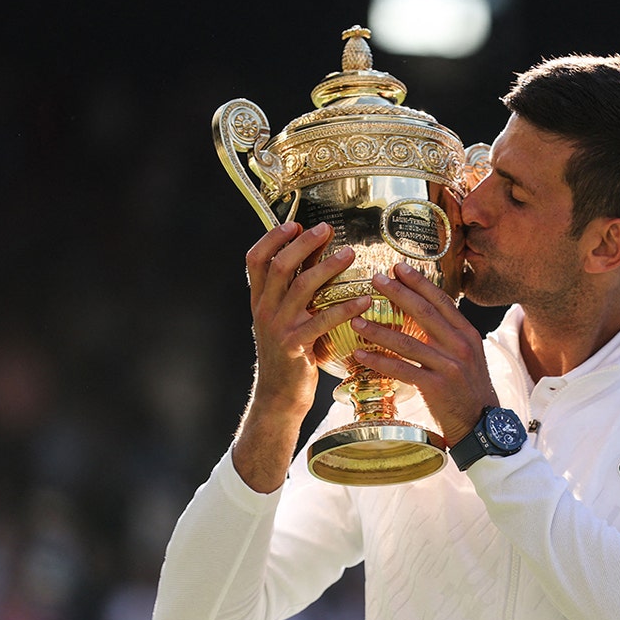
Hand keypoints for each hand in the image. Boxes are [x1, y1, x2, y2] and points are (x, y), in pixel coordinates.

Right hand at [235, 221, 371, 491]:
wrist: (281, 397)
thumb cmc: (292, 352)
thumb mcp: (289, 317)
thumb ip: (300, 287)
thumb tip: (321, 251)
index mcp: (259, 300)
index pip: (254, 260)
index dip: (271, 238)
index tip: (294, 222)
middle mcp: (264, 310)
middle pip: (278, 267)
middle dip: (303, 244)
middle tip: (327, 229)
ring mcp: (278, 328)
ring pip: (300, 288)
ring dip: (326, 267)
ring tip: (351, 254)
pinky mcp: (295, 347)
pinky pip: (322, 321)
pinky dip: (345, 308)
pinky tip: (365, 300)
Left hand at [351, 262, 498, 445]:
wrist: (481, 423)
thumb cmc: (469, 388)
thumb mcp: (467, 355)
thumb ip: (449, 335)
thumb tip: (424, 313)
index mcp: (467, 334)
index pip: (442, 301)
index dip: (419, 283)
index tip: (399, 267)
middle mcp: (460, 346)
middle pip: (424, 313)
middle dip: (398, 293)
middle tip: (375, 279)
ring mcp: (449, 366)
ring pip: (407, 342)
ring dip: (378, 329)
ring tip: (355, 319)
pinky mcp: (436, 386)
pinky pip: (402, 369)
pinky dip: (379, 361)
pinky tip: (360, 354)